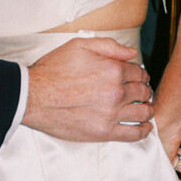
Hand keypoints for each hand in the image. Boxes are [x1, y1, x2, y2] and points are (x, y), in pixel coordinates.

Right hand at [23, 35, 153, 142]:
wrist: (33, 96)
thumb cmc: (53, 71)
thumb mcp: (79, 46)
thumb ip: (109, 46)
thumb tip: (132, 53)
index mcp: (112, 70)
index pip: (138, 72)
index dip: (140, 74)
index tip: (137, 78)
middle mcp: (116, 92)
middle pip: (143, 92)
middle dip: (144, 91)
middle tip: (140, 93)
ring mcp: (111, 113)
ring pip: (143, 112)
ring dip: (147, 109)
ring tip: (144, 109)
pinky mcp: (104, 132)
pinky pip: (133, 134)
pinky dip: (143, 131)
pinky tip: (145, 127)